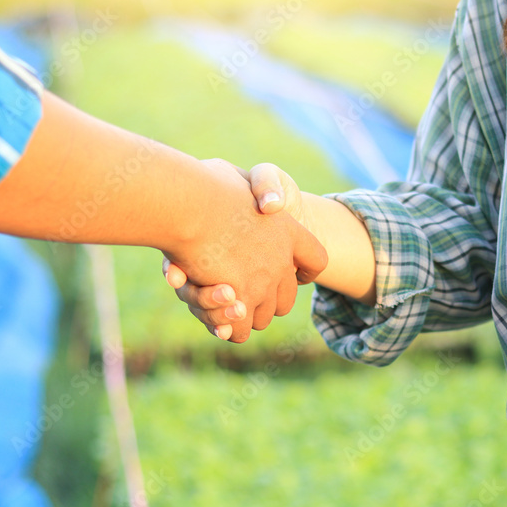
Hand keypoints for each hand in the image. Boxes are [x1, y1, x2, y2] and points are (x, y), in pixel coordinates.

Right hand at [165, 160, 323, 342]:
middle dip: (265, 301)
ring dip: (240, 315)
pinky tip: (211, 312)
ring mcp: (263, 282)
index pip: (316, 261)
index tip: (293, 273)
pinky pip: (238, 330)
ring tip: (219, 300)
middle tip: (238, 292)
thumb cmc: (205, 183)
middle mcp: (281, 261)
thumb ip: (258, 186)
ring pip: (262, 318)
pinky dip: (225, 327)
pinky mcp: (239, 299)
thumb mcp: (237, 175)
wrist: (190, 200)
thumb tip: (271, 206)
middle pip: (286, 300)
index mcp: (287, 230)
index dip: (305, 271)